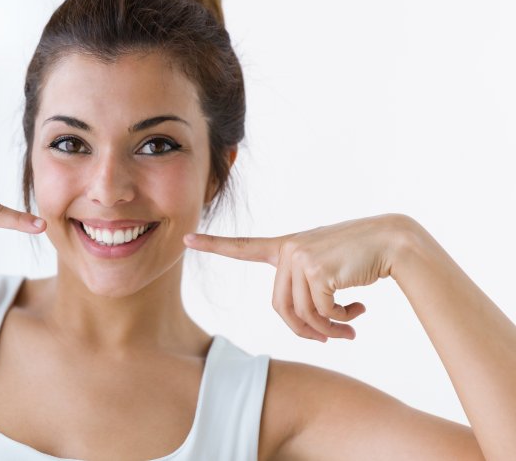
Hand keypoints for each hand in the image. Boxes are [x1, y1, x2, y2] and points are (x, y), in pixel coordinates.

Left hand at [183, 214, 410, 341]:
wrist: (393, 242)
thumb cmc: (359, 258)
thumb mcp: (325, 270)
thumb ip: (306, 290)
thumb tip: (307, 328)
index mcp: (285, 246)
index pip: (243, 247)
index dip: (213, 245)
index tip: (187, 239)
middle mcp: (288, 249)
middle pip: (280, 308)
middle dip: (306, 330)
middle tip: (330, 339)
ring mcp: (300, 258)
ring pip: (303, 314)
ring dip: (329, 330)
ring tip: (350, 327)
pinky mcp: (317, 270)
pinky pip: (322, 312)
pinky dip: (341, 321)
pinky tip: (358, 310)